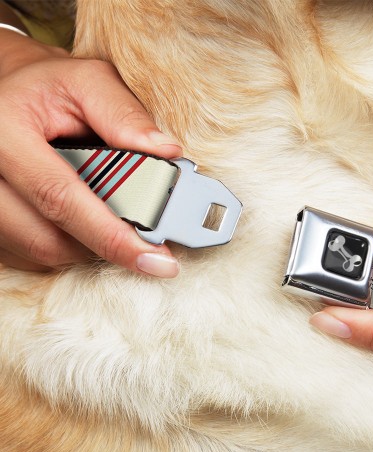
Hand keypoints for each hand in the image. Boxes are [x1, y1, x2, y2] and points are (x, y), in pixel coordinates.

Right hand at [0, 29, 181, 276]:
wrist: (5, 93)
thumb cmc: (48, 87)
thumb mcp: (87, 82)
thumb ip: (125, 114)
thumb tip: (167, 153)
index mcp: (4, 132)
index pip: (60, 197)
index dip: (112, 236)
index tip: (157, 260)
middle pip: (49, 239)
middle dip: (105, 245)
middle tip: (145, 242)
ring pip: (41, 252)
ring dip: (87, 246)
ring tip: (110, 218)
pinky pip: (30, 255)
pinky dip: (66, 245)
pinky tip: (82, 221)